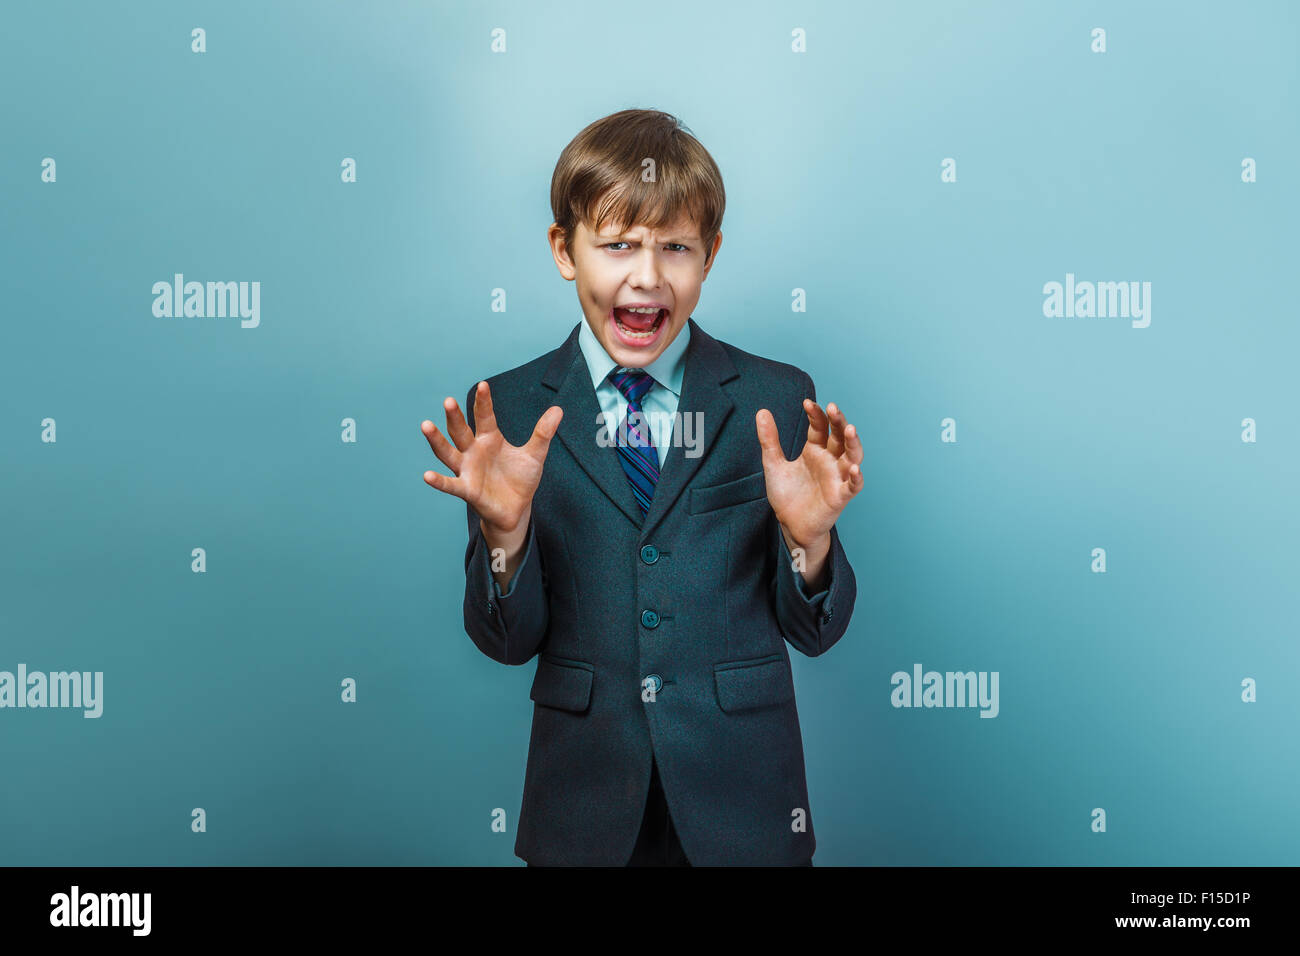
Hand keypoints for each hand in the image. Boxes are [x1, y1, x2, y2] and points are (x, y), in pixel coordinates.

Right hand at [421, 380, 562, 534]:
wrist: (517, 509)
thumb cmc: (520, 480)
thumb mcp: (535, 455)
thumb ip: (543, 433)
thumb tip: (559, 409)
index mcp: (489, 439)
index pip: (484, 416)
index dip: (483, 402)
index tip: (483, 385)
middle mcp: (473, 451)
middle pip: (460, 431)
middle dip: (454, 417)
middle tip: (448, 401)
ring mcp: (467, 470)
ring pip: (448, 453)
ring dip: (437, 441)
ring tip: (426, 425)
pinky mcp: (467, 490)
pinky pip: (450, 485)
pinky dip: (439, 481)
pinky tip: (427, 476)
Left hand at [755, 398, 863, 551]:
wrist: (790, 525)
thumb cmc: (787, 495)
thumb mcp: (773, 464)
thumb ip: (769, 440)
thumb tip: (762, 411)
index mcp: (815, 450)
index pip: (820, 427)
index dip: (816, 415)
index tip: (807, 403)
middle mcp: (829, 461)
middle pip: (839, 437)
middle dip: (838, 421)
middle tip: (833, 407)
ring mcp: (836, 477)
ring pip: (852, 456)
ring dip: (853, 443)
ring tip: (849, 429)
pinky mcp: (839, 497)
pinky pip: (852, 486)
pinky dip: (856, 477)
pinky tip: (853, 468)